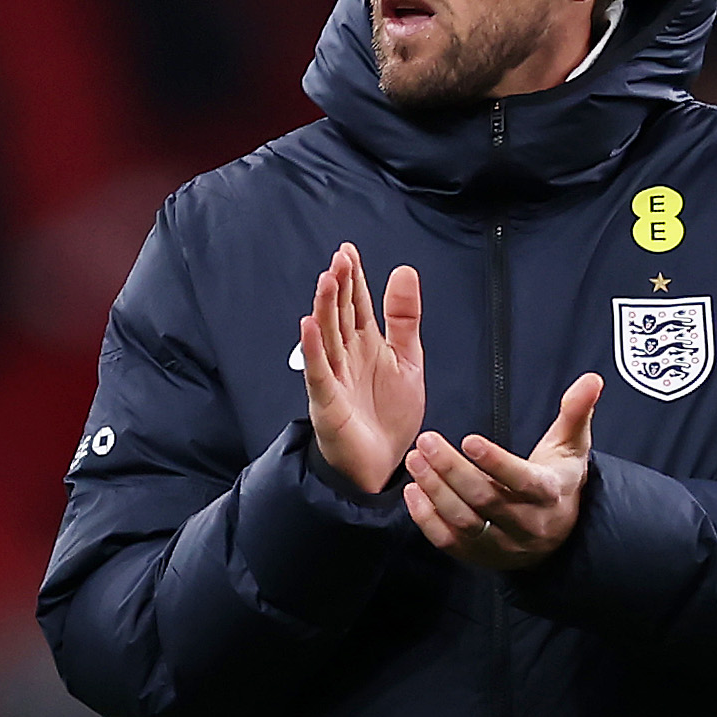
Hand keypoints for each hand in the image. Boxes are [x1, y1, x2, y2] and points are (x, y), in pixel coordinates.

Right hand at [300, 243, 424, 493]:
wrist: (381, 464)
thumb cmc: (388, 415)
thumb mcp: (407, 360)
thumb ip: (403, 318)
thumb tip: (403, 271)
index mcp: (366, 344)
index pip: (357, 304)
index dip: (354, 278)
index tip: (349, 251)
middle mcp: (347, 356)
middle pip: (341, 314)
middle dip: (340, 286)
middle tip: (340, 258)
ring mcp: (334, 377)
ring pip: (327, 336)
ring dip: (325, 308)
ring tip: (328, 281)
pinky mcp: (328, 401)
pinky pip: (318, 371)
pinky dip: (312, 349)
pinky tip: (308, 327)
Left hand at [402, 372, 600, 569]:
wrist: (559, 532)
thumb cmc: (560, 479)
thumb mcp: (572, 445)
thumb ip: (576, 411)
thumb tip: (592, 379)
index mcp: (549, 494)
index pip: (522, 481)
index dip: (495, 462)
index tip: (469, 440)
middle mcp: (527, 524)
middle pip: (484, 499)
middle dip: (451, 469)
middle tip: (426, 441)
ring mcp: (502, 545)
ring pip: (464, 522)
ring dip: (435, 490)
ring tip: (415, 460)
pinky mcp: (481, 556)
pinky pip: (450, 543)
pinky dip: (427, 519)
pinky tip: (413, 492)